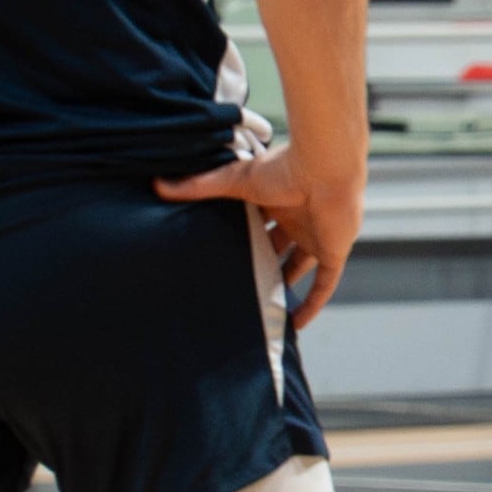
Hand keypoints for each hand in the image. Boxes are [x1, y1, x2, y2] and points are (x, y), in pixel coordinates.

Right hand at [155, 143, 363, 329]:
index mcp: (273, 199)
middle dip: (260, 264)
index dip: (240, 238)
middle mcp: (296, 218)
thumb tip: (158, 185)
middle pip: (275, 247)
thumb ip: (197, 187)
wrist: (325, 169)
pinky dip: (312, 303)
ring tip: (261, 309)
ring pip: (298, 266)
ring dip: (283, 285)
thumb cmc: (282, 168)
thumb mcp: (233, 180)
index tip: (220, 256)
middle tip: (237, 286)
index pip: (255, 223)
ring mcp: (316, 235)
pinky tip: (297, 323)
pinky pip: (324, 283)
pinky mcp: (333, 251)